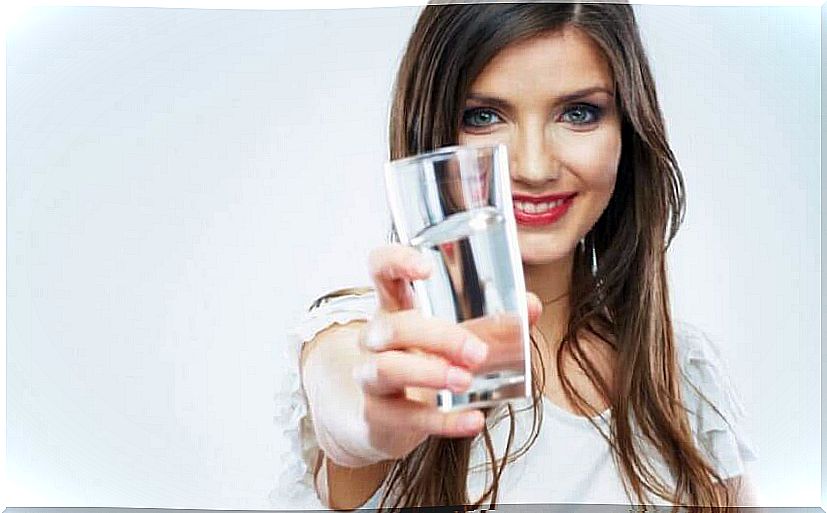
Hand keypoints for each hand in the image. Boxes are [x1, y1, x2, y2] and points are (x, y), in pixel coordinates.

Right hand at [347, 244, 541, 461]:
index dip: (396, 262)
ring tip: (466, 380)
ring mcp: (370, 375)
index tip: (426, 268)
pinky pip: (405, 416)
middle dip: (437, 336)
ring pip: (386, 368)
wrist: (387, 419)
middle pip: (393, 326)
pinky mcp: (377, 414)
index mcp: (394, 306)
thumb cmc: (422, 362)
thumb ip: (492, 322)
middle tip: (478, 352)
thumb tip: (531, 307)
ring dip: (429, 373)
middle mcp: (376, 337)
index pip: (380, 269)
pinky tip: (473, 420)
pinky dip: (443, 421)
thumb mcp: (452, 337)